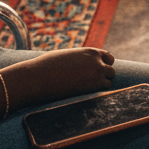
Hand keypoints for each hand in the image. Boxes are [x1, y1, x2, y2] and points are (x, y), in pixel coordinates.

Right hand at [1, 47, 115, 108]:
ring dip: (102, 85)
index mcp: (90, 51)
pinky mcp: (94, 85)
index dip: (103, 66)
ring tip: (88, 92)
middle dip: (103, 76)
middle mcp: (96, 60)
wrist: (38, 77)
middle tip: (92, 86)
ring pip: (110, 79)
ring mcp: (97, 72)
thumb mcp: (65, 57)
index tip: (97, 74)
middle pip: (111, 69)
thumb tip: (78, 66)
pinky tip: (88, 97)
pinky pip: (105, 88)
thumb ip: (77, 60)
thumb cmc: (46, 67)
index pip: (107, 57)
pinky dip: (100, 93)